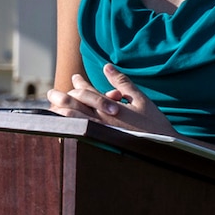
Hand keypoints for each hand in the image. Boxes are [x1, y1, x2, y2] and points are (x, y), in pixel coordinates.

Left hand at [46, 65, 176, 136]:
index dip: (80, 83)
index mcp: (110, 107)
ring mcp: (99, 133)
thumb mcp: (140, 99)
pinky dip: (69, 130)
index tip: (74, 77)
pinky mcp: (100, 144)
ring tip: (52, 108)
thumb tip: (106, 66)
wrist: (163, 148)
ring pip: (73, 120)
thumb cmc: (154, 122)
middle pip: (75, 104)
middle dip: (61, 97)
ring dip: (61, 112)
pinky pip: (78, 136)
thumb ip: (122, 82)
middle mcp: (101, 119)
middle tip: (51, 93)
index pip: (88, 92)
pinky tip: (62, 129)